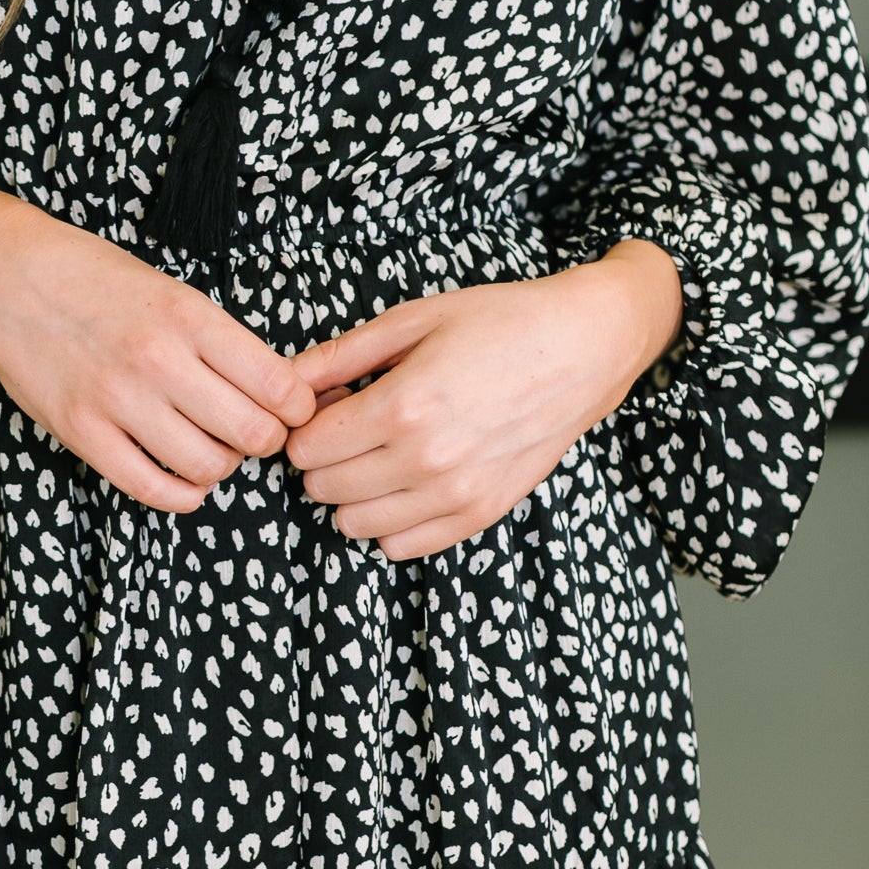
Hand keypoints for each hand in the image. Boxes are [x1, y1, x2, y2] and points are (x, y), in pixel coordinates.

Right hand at [0, 163, 318, 515]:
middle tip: (256, 434)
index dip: (298, 408)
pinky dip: (182, 495)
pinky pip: (149, 487)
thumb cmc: (93, 279)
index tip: (291, 410)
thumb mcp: (170, 290)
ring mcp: (118, 399)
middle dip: (266, 441)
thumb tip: (277, 389)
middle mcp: (159, 359)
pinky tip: (185, 481)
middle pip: (252, 432)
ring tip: (213, 450)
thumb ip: (217, 339)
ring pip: (207, 465)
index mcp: (190, 316)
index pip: (279, 385)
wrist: (7, 276)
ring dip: (222, 467)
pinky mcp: (82, 431)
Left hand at [283, 242, 683, 561]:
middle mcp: (426, 460)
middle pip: (323, 489)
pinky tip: (403, 483)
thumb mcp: (412, 320)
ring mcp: (456, 494)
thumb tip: (284, 382)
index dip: (303, 427)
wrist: (584, 348)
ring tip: (376, 455)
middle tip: (348, 428)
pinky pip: (402, 548)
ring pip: (354, 525)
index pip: (307, 448)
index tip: (324, 408)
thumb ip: (340, 356)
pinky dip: (389, 523)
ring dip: (351, 493)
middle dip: (322, 458)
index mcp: (402, 407)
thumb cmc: (499, 323)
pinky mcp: (480, 513)